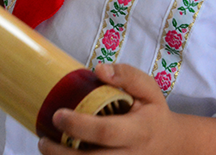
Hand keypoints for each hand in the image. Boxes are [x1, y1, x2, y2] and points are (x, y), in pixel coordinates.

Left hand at [37, 61, 215, 154]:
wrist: (172, 144)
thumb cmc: (154, 113)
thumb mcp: (149, 89)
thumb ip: (126, 76)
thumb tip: (99, 69)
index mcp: (138, 131)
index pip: (105, 132)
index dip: (79, 126)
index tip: (56, 115)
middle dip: (63, 154)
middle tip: (43, 141)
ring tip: (46, 149)